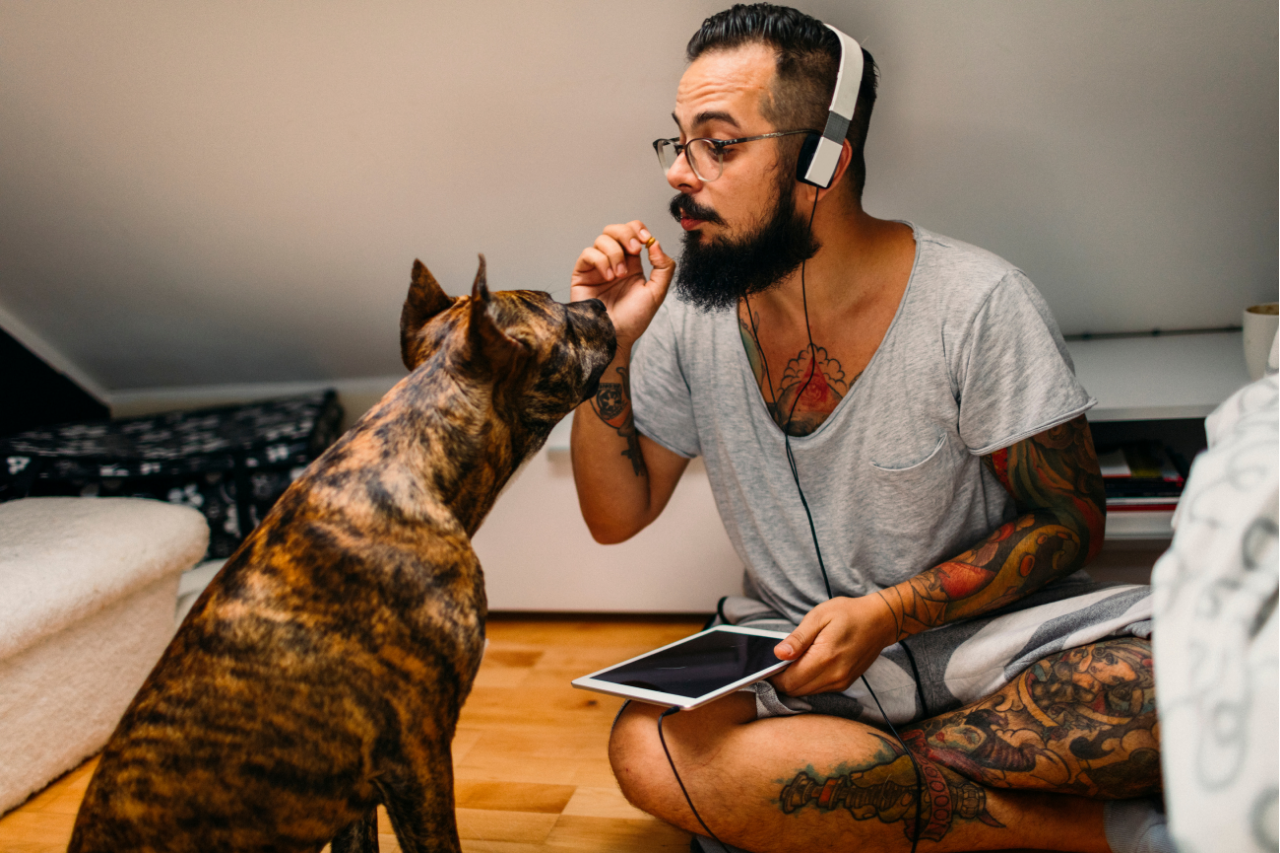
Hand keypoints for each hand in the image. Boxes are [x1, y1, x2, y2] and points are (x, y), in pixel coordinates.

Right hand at [571, 221, 673, 349]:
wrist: (615, 337)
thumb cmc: (634, 320)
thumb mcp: (657, 293)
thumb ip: (663, 267)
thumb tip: (654, 243)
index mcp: (632, 264)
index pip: (632, 232)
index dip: (637, 229)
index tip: (645, 240)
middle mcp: (614, 262)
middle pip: (615, 229)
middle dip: (626, 233)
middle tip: (634, 250)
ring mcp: (597, 267)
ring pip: (602, 239)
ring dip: (614, 253)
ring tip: (619, 276)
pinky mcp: (582, 274)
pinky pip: (588, 253)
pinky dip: (600, 260)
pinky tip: (608, 277)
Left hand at [769, 595, 898, 696]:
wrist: (880, 621)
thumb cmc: (848, 614)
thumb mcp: (819, 616)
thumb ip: (798, 638)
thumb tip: (778, 654)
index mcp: (825, 658)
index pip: (789, 681)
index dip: (773, 676)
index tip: (766, 664)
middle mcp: (834, 676)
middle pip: (796, 690)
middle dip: (782, 680)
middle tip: (778, 661)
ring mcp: (841, 682)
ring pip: (806, 692)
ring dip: (795, 681)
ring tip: (793, 660)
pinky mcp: (845, 683)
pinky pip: (818, 689)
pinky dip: (807, 681)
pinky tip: (807, 664)